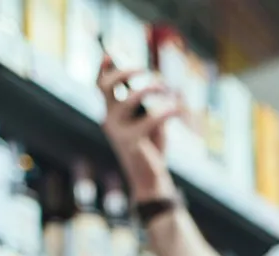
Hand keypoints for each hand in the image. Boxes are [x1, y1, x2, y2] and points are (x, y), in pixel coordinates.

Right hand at [96, 55, 185, 202]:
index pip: (100, 86)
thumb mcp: (149, 121)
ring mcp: (118, 132)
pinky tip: (177, 109)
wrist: (150, 180)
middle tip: (145, 70)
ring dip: (150, 88)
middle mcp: (110, 120)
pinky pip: (151, 119)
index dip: (104, 67)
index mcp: (112, 113)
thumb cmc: (151, 148)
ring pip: (128, 100)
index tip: (112, 51)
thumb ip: (147, 104)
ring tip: (166, 88)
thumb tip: (156, 83)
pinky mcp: (132, 143)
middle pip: (106, 87)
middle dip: (124, 72)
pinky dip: (166, 110)